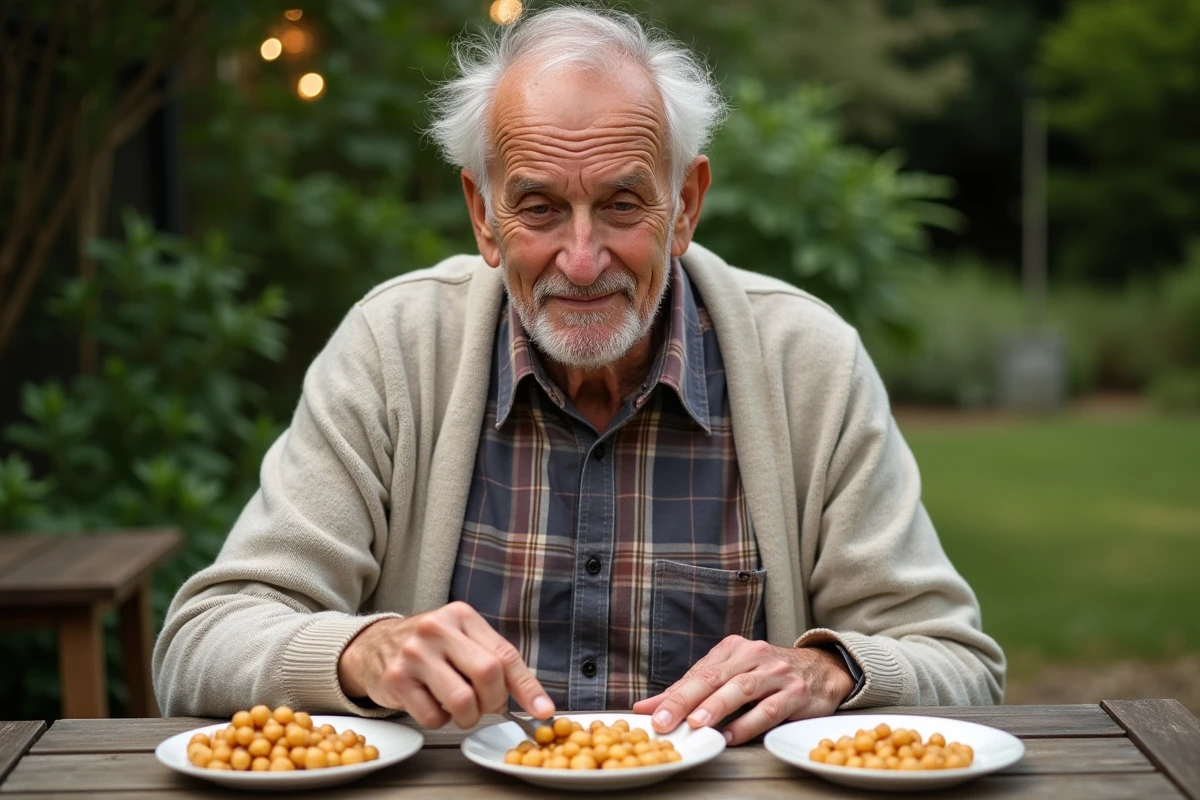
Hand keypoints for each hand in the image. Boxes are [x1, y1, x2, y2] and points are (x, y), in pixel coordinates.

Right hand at [337, 601, 554, 728]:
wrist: (373, 645)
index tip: (543, 710)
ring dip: (468, 716)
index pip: (505, 654)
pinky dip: (439, 720)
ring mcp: (414, 654)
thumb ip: (497, 662)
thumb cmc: (430, 647)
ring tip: (460, 709)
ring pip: (461, 700)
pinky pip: (433, 717)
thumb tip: (539, 704)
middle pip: (487, 674)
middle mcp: (437, 629)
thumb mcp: (463, 640)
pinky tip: (431, 704)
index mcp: (462, 616)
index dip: (528, 688)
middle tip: (486, 706)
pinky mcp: (396, 679)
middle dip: (493, 701)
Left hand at [632, 636, 853, 745]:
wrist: (822, 670)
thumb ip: (692, 690)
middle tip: (662, 720)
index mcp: (734, 649)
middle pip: (713, 677)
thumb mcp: (732, 675)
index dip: (671, 693)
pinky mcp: (796, 693)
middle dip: (684, 699)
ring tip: (696, 724)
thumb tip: (648, 707)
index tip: (647, 712)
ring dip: (716, 706)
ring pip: (741, 689)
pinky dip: (747, 724)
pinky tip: (730, 736)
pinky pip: (769, 710)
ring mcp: (776, 673)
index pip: (697, 672)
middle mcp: (754, 655)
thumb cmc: (768, 675)